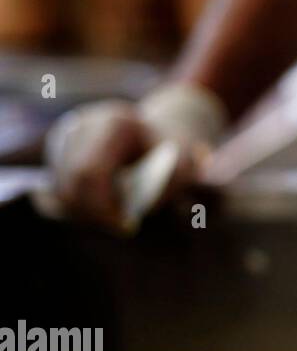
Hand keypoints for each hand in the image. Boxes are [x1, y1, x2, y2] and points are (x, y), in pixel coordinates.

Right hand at [43, 82, 226, 229]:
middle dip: (94, 214)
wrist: (160, 135)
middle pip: (68, 185)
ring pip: (57, 191)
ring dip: (84, 212)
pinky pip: (55, 191)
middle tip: (122, 227)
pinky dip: (76, 206)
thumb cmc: (173, 153)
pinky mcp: (57, 153)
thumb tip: (147, 204)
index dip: (102, 207)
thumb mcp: (188, 164)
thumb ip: (173, 182)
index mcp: (114, 124)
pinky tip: (103, 207)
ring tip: (116, 214)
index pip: (89, 173)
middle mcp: (81, 126)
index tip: (127, 226)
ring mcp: (64, 138)